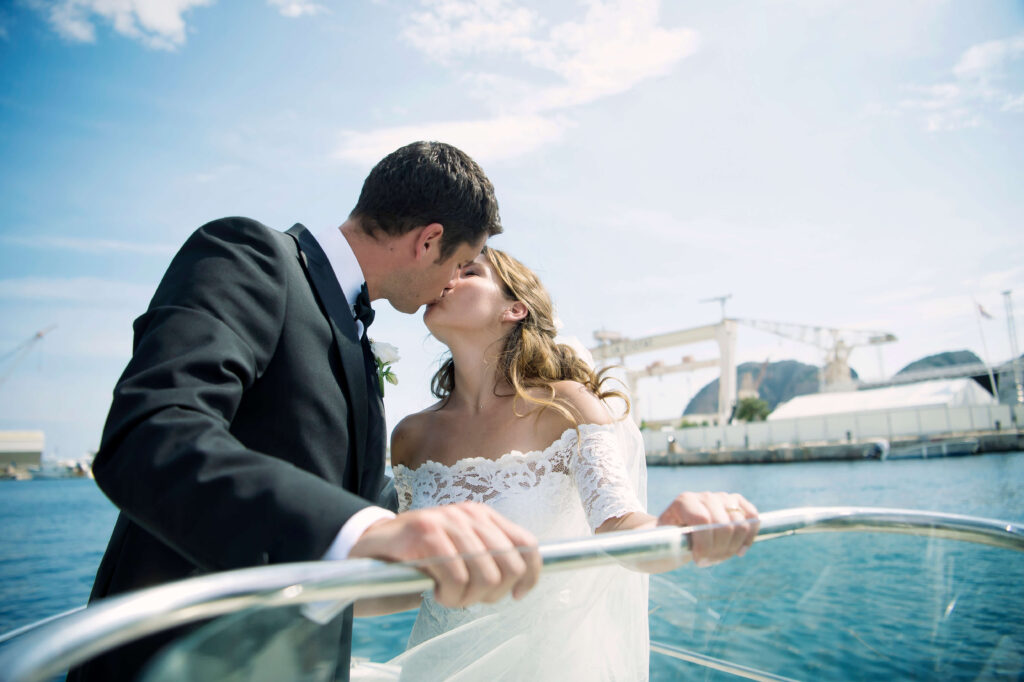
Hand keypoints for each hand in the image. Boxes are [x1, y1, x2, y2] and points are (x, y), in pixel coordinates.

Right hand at [348, 502, 540, 607]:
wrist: (370, 548)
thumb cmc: (419, 556)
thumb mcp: (460, 553)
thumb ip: (488, 558)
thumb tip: (521, 579)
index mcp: (483, 516)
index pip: (526, 544)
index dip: (530, 575)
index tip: (517, 595)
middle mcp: (469, 514)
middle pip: (510, 566)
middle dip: (492, 593)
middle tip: (467, 597)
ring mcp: (447, 521)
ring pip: (485, 576)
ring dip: (465, 598)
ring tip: (446, 594)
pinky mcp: (425, 533)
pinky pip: (456, 577)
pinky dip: (448, 594)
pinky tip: (433, 590)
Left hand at [657, 491, 758, 565]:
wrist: (675, 532)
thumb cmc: (667, 539)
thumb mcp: (661, 541)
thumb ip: (668, 540)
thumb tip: (679, 542)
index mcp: (684, 502)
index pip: (704, 521)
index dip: (705, 545)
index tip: (698, 560)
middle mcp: (705, 496)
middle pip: (725, 525)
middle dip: (719, 550)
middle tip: (706, 561)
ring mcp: (722, 498)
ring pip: (741, 524)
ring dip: (732, 548)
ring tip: (718, 557)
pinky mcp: (737, 503)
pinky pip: (753, 517)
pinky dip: (749, 537)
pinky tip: (739, 550)